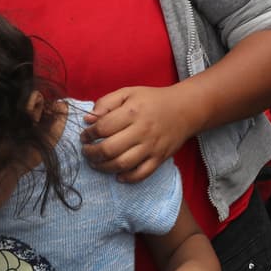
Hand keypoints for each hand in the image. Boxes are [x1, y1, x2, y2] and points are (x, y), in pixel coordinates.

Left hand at [82, 86, 197, 182]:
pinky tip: (117, 174)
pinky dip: (127, 178)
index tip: (85, 136)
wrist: (185, 109)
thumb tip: (88, 119)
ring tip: (96, 163)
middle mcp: (142, 130)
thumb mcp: (129, 93)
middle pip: (109, 149)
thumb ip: (106, 102)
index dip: (88, 134)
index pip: (103, 127)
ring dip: (103, 167)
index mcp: (133, 111)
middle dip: (91, 153)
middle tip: (86, 151)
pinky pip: (141, 174)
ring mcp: (152, 146)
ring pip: (122, 164)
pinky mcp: (160, 158)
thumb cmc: (152, 100)